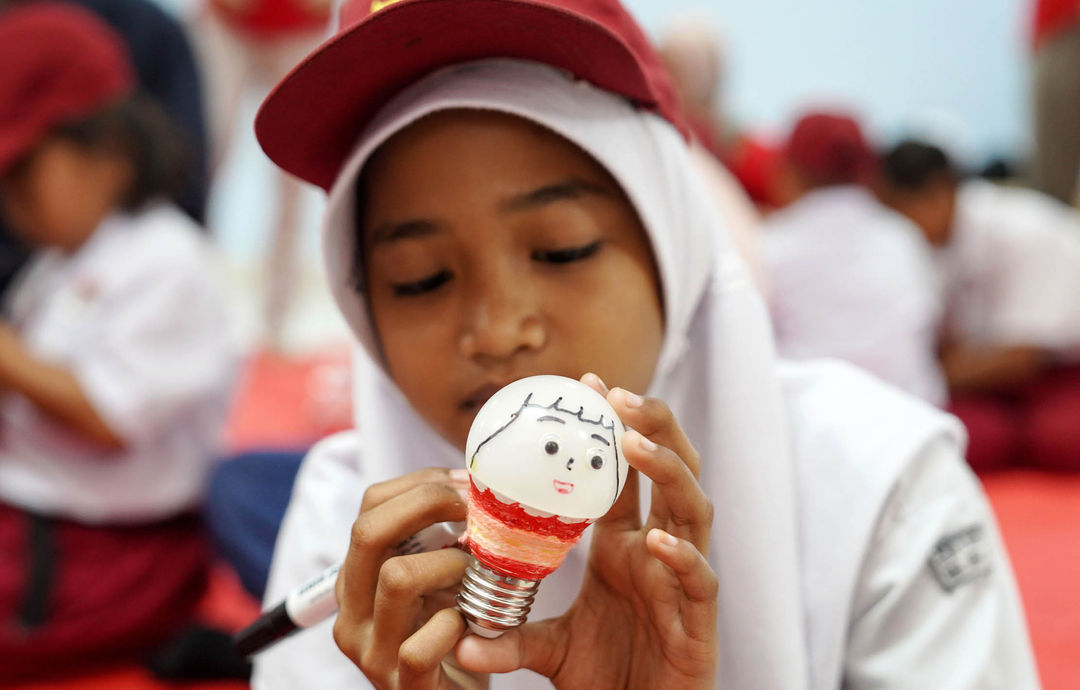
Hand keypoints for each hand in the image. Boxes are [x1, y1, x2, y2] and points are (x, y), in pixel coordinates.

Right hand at [333, 468, 482, 689]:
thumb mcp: (436, 582)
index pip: (370, 506)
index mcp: (357, 579)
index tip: (467, 486)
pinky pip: (420, 647)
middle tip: (475, 514)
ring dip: (451, 564)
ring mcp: (372, 652)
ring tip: (476, 575)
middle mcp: (352, 612)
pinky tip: (470, 624)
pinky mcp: (402, 687)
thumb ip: (440, 541)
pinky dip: (455, 626)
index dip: (422, 484)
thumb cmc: (452, 637)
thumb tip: (474, 483)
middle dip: (429, 505)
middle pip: (369, 531)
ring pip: (396, 578)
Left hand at [456, 373, 717, 688]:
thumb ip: (510, 636)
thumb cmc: (606, 680)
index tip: (590, 386)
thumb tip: (458, 637)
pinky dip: (681, 556)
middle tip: (619, 396)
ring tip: (635, 442)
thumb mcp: (549, 649)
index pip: (627, 477)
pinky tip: (656, 537)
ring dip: (669, 472)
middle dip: (653, 429)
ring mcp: (682, 583)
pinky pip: (699, 579)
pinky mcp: (699, 622)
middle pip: (673, 474)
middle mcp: (659, 555)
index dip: (616, 431)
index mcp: (626, 549)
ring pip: (694, 511)